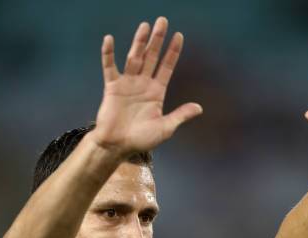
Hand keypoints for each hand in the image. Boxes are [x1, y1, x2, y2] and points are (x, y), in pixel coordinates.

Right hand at [90, 17, 202, 156]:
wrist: (117, 146)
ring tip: (144, 25)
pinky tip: (109, 39)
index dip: (173, 52)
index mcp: (156, 92)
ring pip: (134, 58)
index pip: (167, 67)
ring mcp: (127, 84)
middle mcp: (143, 84)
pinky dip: (108, 54)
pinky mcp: (112, 87)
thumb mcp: (165, 128)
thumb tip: (199, 108)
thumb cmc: (141, 140)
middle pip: (151, 57)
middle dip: (157, 39)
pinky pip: (109, 67)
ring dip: (139, 42)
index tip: (179, 36)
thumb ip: (180, 115)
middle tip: (162, 20)